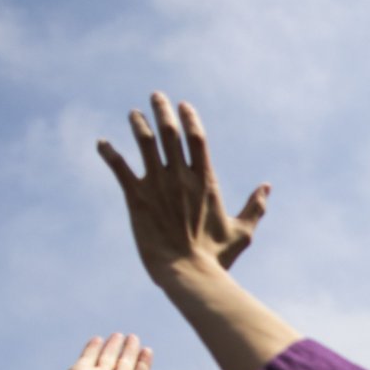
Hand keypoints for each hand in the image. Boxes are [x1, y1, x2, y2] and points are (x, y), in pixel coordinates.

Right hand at [63, 333, 203, 369]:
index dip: (144, 361)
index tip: (149, 349)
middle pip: (124, 363)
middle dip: (130, 351)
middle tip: (134, 337)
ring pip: (107, 358)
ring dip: (113, 347)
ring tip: (120, 334)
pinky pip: (87, 356)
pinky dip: (92, 348)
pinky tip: (98, 339)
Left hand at [96, 94, 269, 287]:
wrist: (187, 273)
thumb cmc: (216, 258)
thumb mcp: (242, 233)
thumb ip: (255, 207)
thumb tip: (267, 187)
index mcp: (205, 182)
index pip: (197, 138)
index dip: (190, 118)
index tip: (183, 105)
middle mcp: (180, 177)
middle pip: (170, 132)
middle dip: (162, 110)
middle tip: (156, 96)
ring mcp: (157, 185)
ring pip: (144, 143)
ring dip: (138, 125)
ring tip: (133, 115)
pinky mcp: (136, 198)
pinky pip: (119, 168)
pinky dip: (109, 153)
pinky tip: (102, 144)